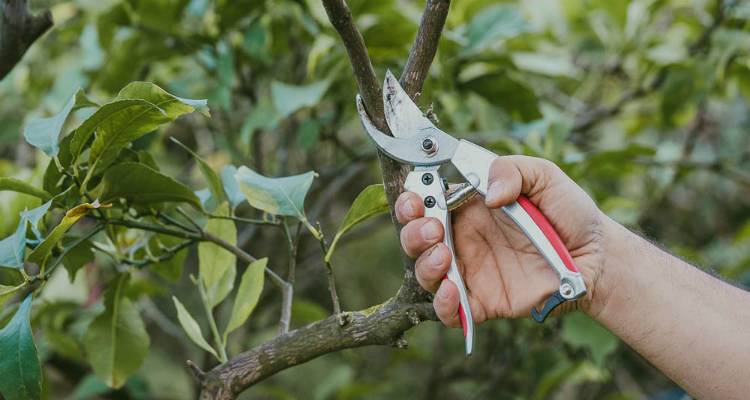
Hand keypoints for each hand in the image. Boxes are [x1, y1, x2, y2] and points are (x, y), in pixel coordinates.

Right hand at [396, 155, 606, 326]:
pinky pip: (452, 311)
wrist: (598, 256)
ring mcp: (471, 273)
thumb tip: (488, 194)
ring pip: (426, 274)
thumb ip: (513, 170)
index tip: (415, 199)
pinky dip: (443, 305)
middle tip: (432, 229)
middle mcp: (462, 240)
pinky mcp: (484, 302)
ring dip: (425, 265)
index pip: (425, 203)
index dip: (411, 202)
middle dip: (412, 234)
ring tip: (444, 256)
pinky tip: (452, 292)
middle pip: (416, 240)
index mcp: (468, 207)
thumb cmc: (568, 212)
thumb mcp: (544, 176)